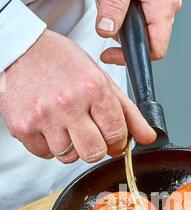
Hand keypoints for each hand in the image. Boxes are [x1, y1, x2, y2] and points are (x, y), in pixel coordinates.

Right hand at [0, 30, 155, 163]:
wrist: (20, 50)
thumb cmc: (62, 63)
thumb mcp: (101, 80)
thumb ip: (128, 112)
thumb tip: (148, 137)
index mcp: (93, 88)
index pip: (116, 134)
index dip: (118, 141)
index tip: (113, 138)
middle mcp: (68, 103)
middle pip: (94, 153)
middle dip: (97, 148)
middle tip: (91, 134)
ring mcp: (43, 117)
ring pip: (68, 157)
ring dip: (72, 147)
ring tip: (66, 124)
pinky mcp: (23, 128)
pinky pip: (45, 154)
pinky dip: (50, 146)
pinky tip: (50, 126)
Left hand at [96, 0, 181, 64]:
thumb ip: (113, 9)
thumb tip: (106, 30)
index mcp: (162, 9)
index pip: (155, 51)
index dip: (131, 58)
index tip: (111, 56)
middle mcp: (168, 7)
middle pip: (148, 39)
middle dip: (123, 37)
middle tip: (106, 28)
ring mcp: (165, 1)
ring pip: (145, 24)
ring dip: (125, 21)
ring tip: (110, 5)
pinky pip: (145, 11)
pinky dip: (129, 10)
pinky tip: (119, 0)